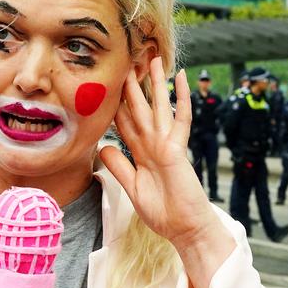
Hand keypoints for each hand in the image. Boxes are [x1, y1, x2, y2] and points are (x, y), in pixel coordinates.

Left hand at [101, 59, 233, 287]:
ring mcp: (166, 144)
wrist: (184, 228)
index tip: (106, 85)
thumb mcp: (132, 188)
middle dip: (132, 85)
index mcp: (140, 153)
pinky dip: (181, 98)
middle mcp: (153, 144)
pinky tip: (181, 77)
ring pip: (158, 106)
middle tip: (126, 60)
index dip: (116, 104)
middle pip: (139, 108)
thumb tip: (102, 145)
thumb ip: (118, 166)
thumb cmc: (162, 212)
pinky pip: (180, 118)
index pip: (124, 123)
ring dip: (155, 82)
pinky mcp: (177, 148)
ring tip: (152, 58)